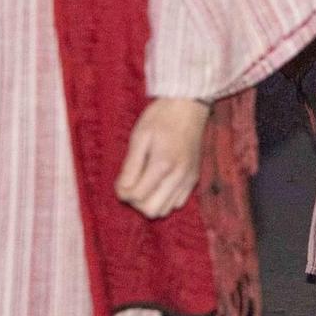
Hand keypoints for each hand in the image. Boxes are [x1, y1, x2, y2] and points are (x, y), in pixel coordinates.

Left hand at [115, 97, 211, 219]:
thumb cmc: (161, 117)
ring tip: (145, 183)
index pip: (137, 197)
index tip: (121, 180)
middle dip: (136, 202)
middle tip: (132, 184)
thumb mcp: (139, 137)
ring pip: (166, 210)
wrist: (189, 104)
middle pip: (151, 210)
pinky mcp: (194, 177)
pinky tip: (160, 183)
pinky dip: (165, 199)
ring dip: (151, 202)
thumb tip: (122, 190)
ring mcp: (189, 178)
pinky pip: (178, 202)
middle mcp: (179, 176)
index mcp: (163, 164)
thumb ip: (130, 166)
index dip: (123, 192)